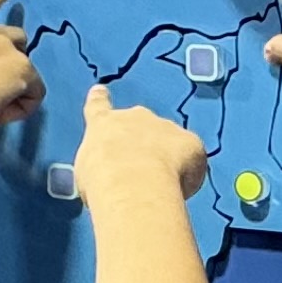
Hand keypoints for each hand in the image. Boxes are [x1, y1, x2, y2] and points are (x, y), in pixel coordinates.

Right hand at [71, 81, 204, 204]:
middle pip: (142, 127)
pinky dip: (188, 177)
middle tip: (139, 177)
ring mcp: (165, 126)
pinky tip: (176, 192)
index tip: (100, 90)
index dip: (100, 99)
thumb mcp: (89, 175)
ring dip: (166, 165)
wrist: (130, 183)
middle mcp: (135, 117)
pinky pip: (192, 160)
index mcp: (102, 124)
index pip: (98, 107)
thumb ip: (102, 169)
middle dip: (143, 146)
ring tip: (154, 190)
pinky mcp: (191, 142)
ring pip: (170, 146)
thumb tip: (117, 177)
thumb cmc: (101, 183)